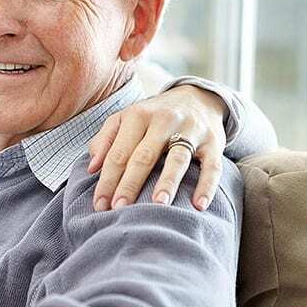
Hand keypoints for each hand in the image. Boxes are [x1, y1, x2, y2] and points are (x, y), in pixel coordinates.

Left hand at [88, 85, 226, 211]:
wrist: (196, 98)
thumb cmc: (151, 116)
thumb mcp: (124, 119)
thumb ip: (105, 140)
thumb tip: (92, 168)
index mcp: (137, 115)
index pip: (119, 152)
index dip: (108, 179)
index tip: (99, 204)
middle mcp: (163, 121)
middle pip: (144, 156)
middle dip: (130, 184)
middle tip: (119, 208)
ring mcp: (191, 130)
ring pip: (178, 158)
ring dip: (168, 182)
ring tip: (158, 204)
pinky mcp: (214, 142)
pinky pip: (212, 166)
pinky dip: (207, 185)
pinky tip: (198, 205)